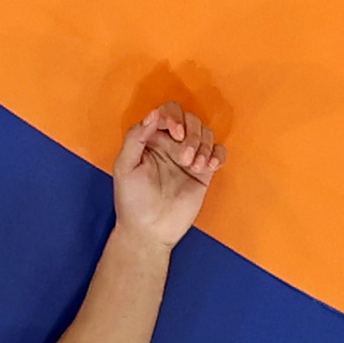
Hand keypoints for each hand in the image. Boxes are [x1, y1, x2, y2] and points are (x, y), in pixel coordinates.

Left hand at [113, 100, 221, 249]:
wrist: (150, 230)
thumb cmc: (133, 200)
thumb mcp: (125, 167)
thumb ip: (136, 138)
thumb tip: (154, 114)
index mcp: (152, 138)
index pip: (167, 112)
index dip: (174, 116)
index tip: (176, 134)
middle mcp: (171, 144)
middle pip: (191, 120)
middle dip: (192, 134)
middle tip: (185, 159)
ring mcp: (189, 157)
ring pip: (206, 133)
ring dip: (204, 146)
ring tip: (194, 167)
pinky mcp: (203, 173)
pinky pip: (219, 152)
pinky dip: (217, 155)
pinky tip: (208, 168)